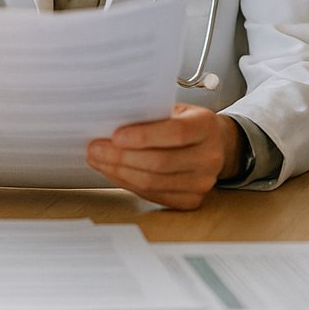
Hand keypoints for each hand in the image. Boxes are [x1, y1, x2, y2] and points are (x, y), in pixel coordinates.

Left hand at [86, 103, 233, 209]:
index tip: (115, 135)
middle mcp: (209, 157)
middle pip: (160, 162)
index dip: (144, 136)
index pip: (176, 133)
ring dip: (119, 172)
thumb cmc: (186, 122)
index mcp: (206, 126)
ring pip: (153, 182)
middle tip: (95, 149)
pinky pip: (153, 195)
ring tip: (99, 160)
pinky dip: (128, 184)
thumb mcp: (175, 109)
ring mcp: (202, 182)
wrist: (213, 144)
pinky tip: (113, 172)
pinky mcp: (191, 200)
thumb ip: (151, 114)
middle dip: (122, 157)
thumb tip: (110, 121)